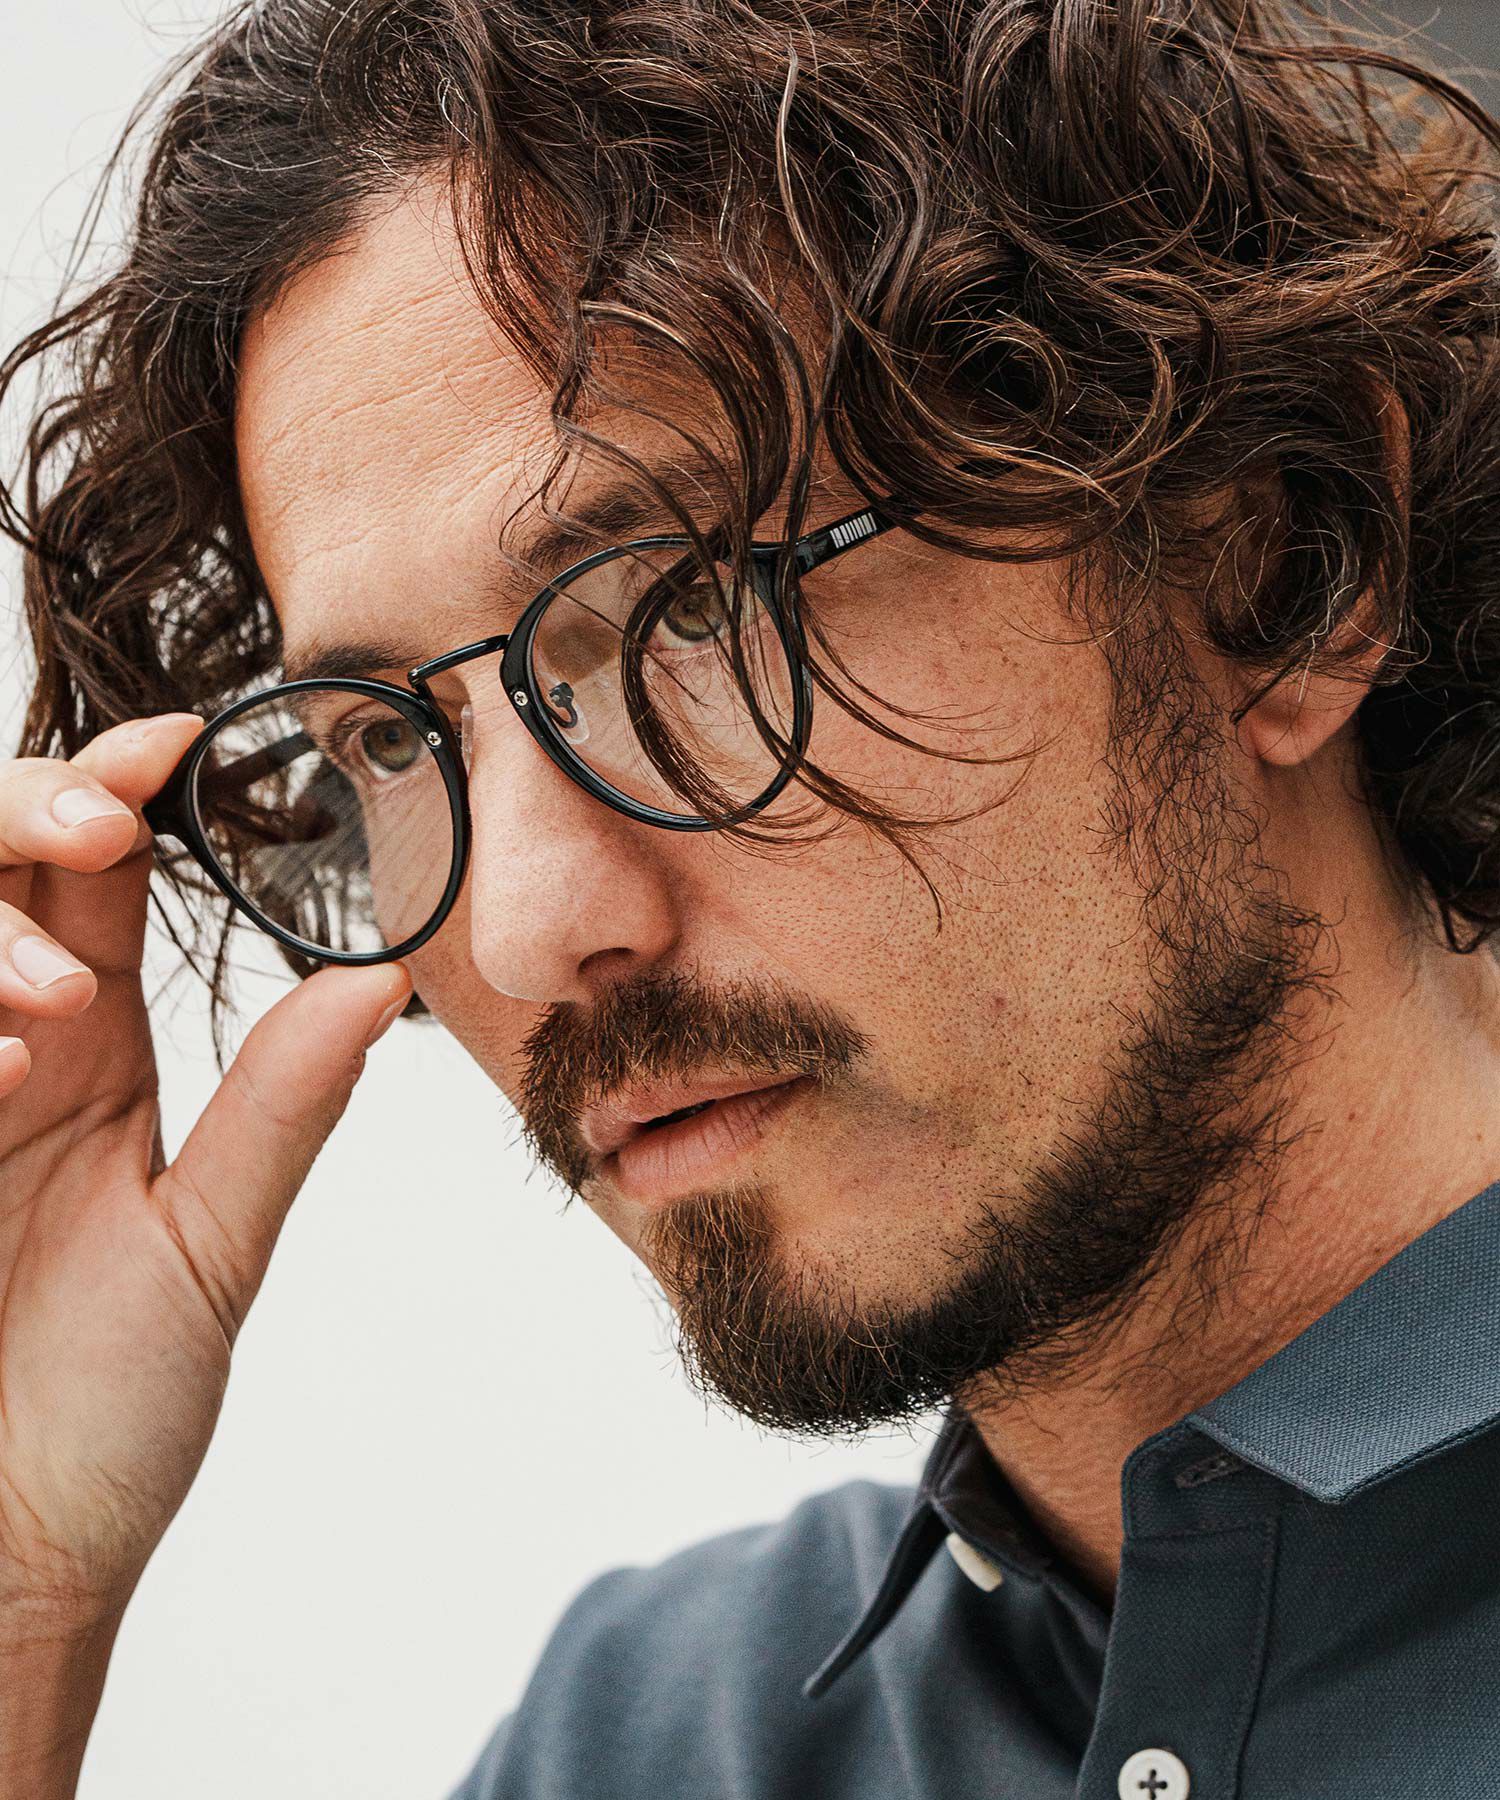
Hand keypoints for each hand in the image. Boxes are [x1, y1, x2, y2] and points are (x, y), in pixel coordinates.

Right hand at [0, 713, 410, 1631]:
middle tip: (101, 821)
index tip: (174, 746)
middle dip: (26, 810)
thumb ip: (282, 1108)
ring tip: (54, 1002)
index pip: (89, 879)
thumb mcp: (210, 1244)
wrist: (8, 1561)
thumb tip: (386, 983)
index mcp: (84, 1050)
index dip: (116, 790)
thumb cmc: (108, 1415)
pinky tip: (6, 1071)